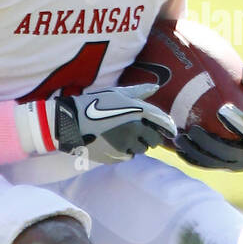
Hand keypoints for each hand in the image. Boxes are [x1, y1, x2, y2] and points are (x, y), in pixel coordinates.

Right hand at [52, 84, 176, 161]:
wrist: (71, 122)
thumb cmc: (94, 104)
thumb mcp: (116, 93)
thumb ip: (138, 92)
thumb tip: (156, 87)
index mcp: (136, 111)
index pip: (162, 121)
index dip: (169, 127)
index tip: (172, 132)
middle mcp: (134, 128)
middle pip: (154, 139)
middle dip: (151, 137)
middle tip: (143, 133)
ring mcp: (125, 144)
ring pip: (142, 149)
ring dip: (138, 144)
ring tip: (124, 136)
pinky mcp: (116, 156)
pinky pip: (129, 156)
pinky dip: (126, 151)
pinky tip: (116, 143)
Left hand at [174, 65, 242, 173]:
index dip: (236, 121)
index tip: (222, 109)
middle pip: (225, 151)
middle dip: (208, 142)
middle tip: (193, 130)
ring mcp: (235, 165)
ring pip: (212, 161)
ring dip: (194, 152)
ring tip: (178, 140)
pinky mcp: (224, 168)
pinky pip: (205, 164)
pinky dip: (190, 157)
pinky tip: (175, 147)